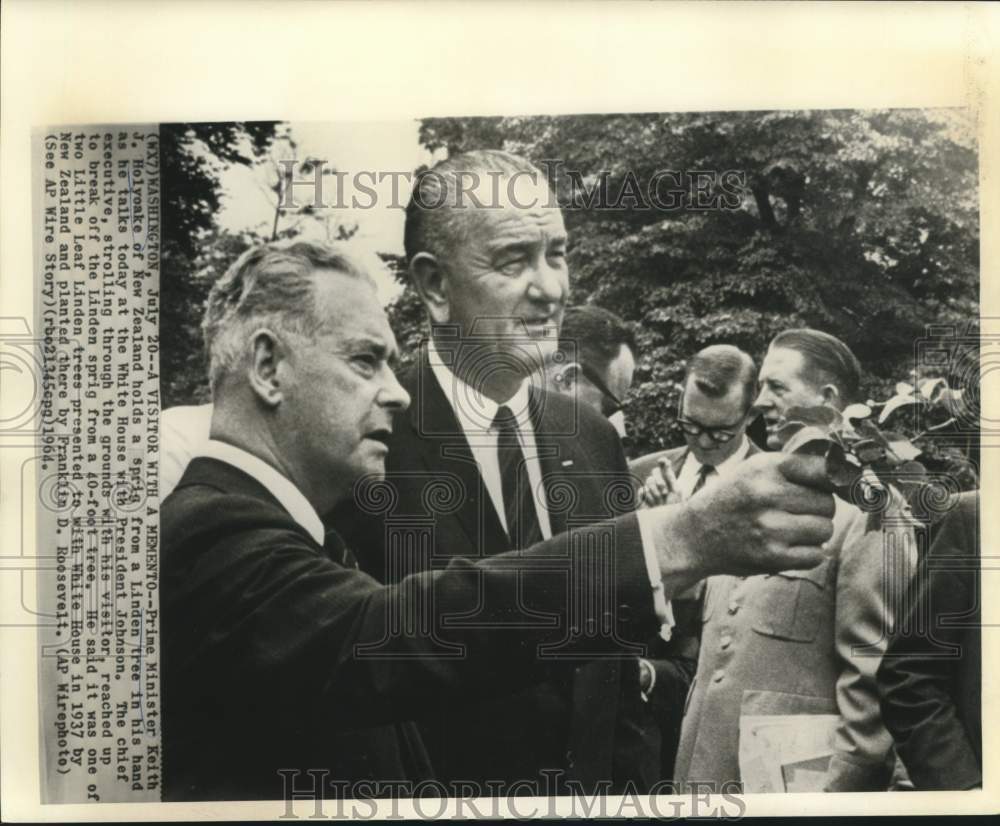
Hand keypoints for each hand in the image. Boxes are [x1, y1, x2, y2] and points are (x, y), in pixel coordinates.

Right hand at [639, 458, 682, 506]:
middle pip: (655, 471)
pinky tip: (653, 505)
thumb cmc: (674, 508)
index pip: (665, 466)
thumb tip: (665, 460)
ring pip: (649, 480)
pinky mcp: (643, 495)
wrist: (665, 522)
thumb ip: (670, 475)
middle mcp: (659, 482)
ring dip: (655, 492)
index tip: (662, 461)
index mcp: (670, 480)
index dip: (663, 462)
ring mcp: (650, 488)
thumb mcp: (676, 490)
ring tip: (660, 502)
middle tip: (665, 493)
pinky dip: (649, 497)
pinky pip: (643, 490)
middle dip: (660, 482)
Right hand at [649, 452, 834, 590]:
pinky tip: (787, 545)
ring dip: (814, 532)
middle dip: (818, 509)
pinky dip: (807, 553)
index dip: (832, 481)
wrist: (694, 534)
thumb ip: (793, 466)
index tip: (830, 487)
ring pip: (824, 530)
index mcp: (765, 468)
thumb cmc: (731, 498)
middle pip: (828, 504)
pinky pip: (815, 555)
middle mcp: (767, 494)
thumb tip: (842, 471)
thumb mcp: (753, 469)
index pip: (823, 470)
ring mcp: (770, 527)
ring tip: (791, 529)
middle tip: (797, 512)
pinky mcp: (771, 557)